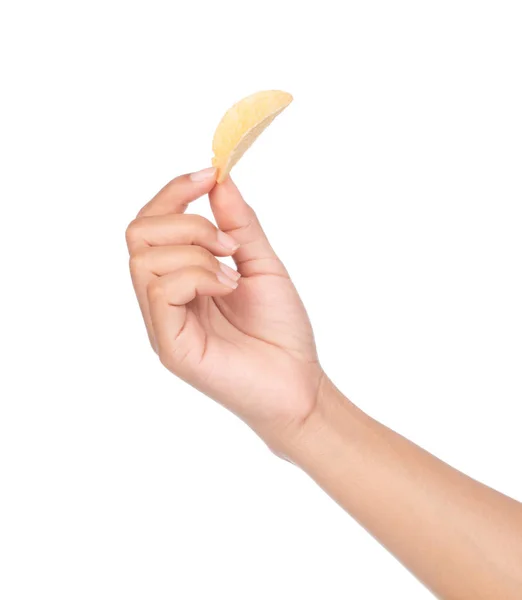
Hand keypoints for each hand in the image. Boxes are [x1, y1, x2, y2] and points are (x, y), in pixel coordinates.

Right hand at [125, 168, 323, 449]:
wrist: (299, 384)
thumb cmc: (281, 331)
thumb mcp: (262, 264)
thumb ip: (239, 225)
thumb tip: (219, 180)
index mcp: (179, 278)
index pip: (151, 223)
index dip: (174, 192)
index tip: (208, 175)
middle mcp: (163, 298)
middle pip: (137, 233)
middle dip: (186, 222)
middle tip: (229, 245)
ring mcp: (162, 323)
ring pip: (145, 259)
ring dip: (196, 251)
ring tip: (232, 274)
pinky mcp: (169, 345)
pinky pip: (161, 290)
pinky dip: (198, 276)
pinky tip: (228, 289)